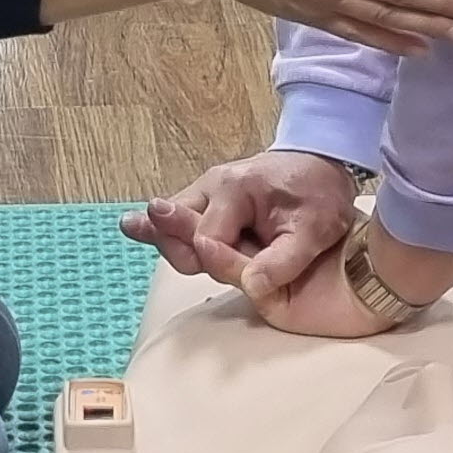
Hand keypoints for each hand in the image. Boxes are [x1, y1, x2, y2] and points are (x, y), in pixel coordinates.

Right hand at [123, 148, 360, 307]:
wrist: (320, 164)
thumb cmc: (319, 194)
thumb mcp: (315, 229)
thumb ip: (284, 261)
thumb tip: (251, 288)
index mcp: (233, 189)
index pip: (207, 241)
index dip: (221, 263)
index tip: (243, 275)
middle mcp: (209, 185)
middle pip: (178, 232)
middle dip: (189, 254)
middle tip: (204, 265)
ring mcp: (203, 192)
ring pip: (174, 229)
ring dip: (177, 245)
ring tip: (148, 235)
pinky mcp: (204, 202)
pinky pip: (181, 223)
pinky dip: (169, 233)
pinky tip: (132, 226)